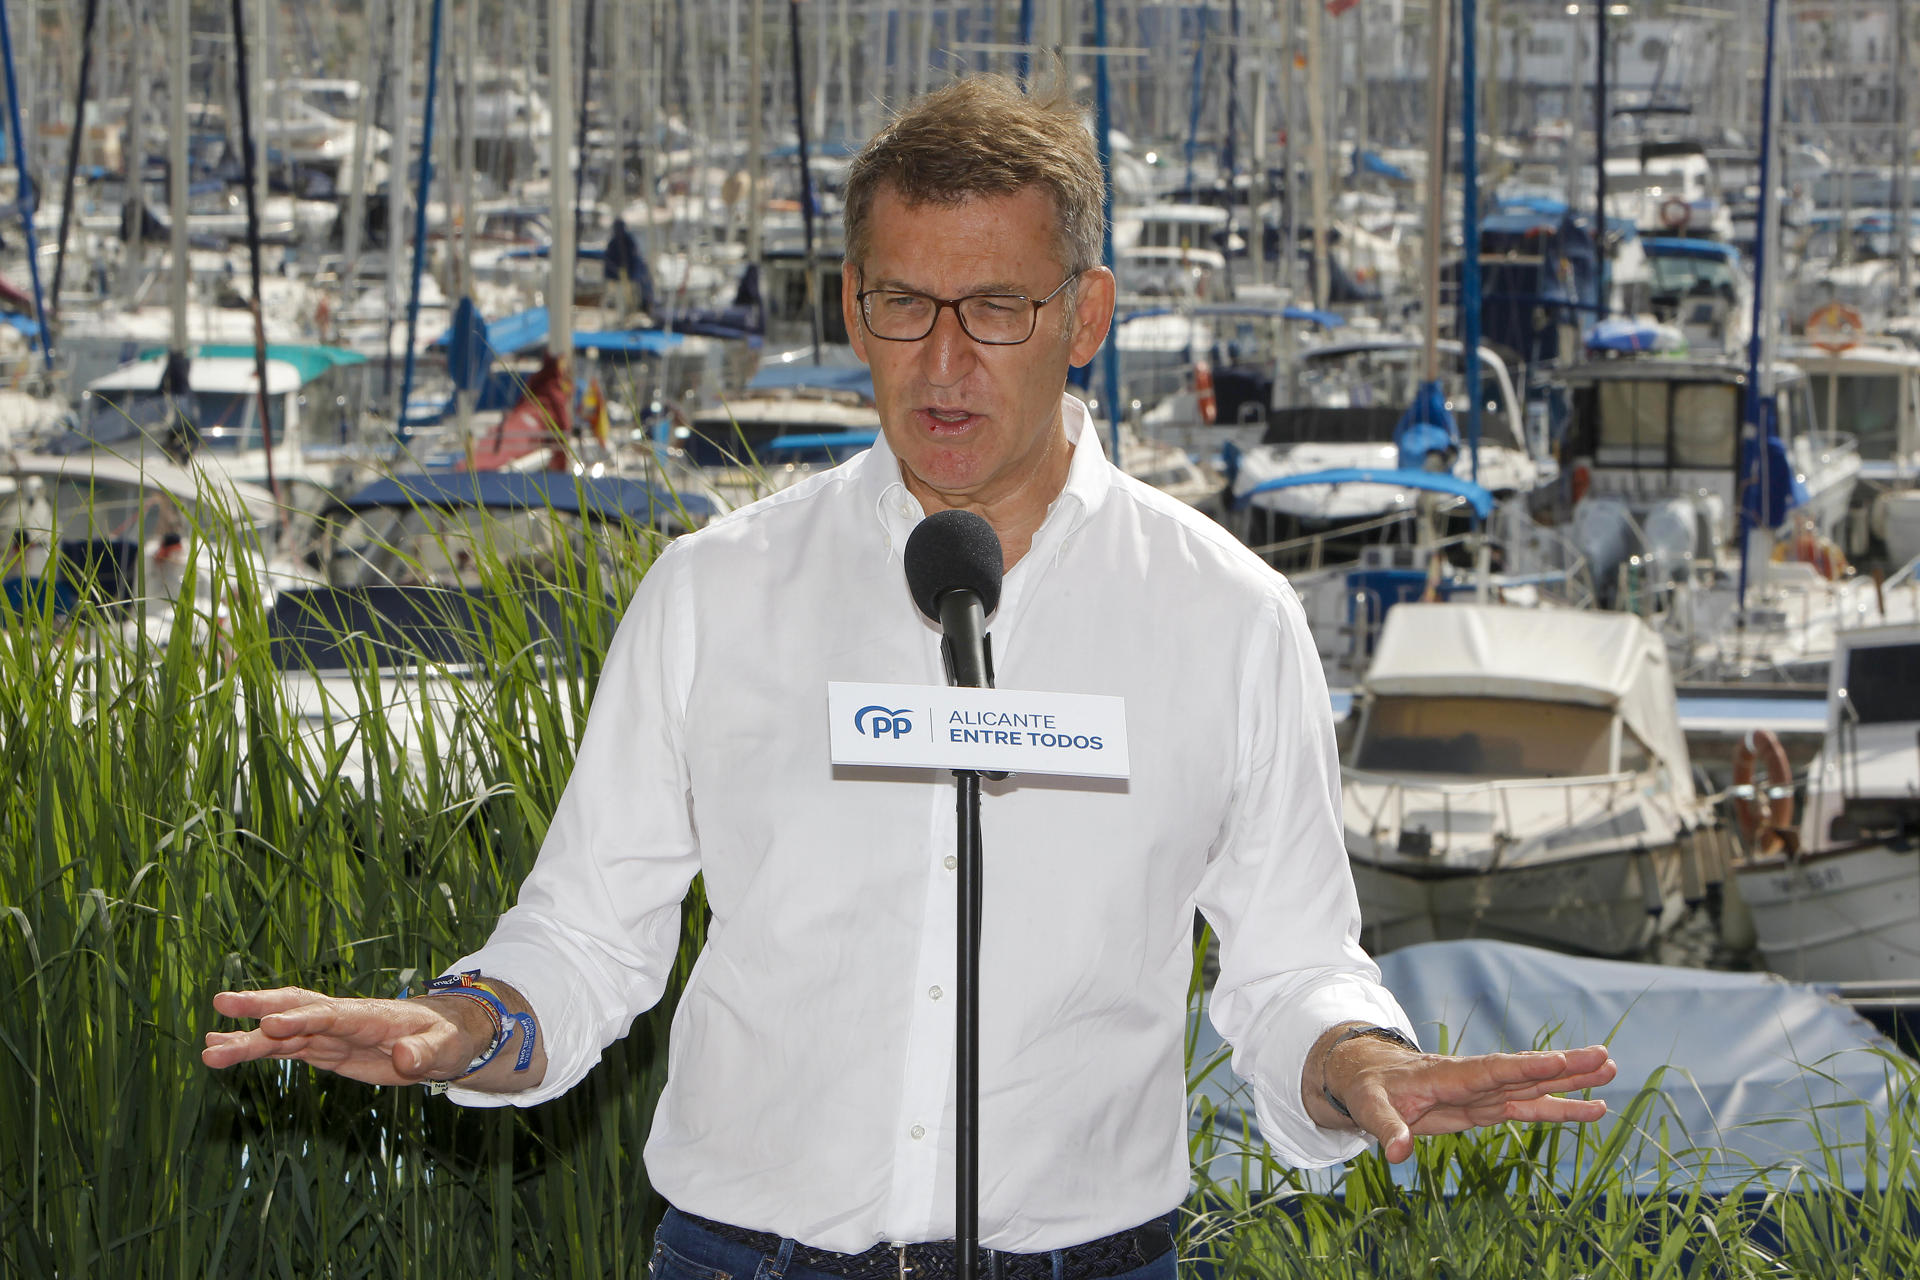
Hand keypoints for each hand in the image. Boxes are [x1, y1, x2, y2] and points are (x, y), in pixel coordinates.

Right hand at [202, 986, 491, 1086]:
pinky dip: (254, 1049)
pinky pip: (282, 1048)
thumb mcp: (444, 1049)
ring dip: (245, 1040)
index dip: (301, 1019)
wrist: (441, 1039)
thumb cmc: (445, 1040)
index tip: (270, 1024)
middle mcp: (342, 1019)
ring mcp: (329, 1033)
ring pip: (281, 1033)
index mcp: (369, 1015)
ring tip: (206, 1050)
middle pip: (297, 1007)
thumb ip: (424, 1053)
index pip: (330, 1015)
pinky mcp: (323, 1048)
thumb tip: (405, 1058)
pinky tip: (221, 1053)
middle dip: (261, 1005)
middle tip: (222, 1004)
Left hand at [1317, 1032, 1617, 1163]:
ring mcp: (1482, 1092)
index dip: (1526, 1068)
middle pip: (1524, 1073)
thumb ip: (1385, 1128)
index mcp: (1447, 1075)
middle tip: (1606, 1058)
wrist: (1365, 1075)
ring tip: (1611, 1072)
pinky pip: (1527, 1108)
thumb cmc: (1366, 1086)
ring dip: (1570, 1081)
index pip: (1492, 1070)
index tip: (1560, 1060)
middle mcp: (1472, 1080)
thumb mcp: (1367, 1106)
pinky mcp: (1485, 1107)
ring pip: (1533, 1087)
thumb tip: (1397, 1153)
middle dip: (1562, 1067)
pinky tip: (1592, 1108)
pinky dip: (1558, 1108)